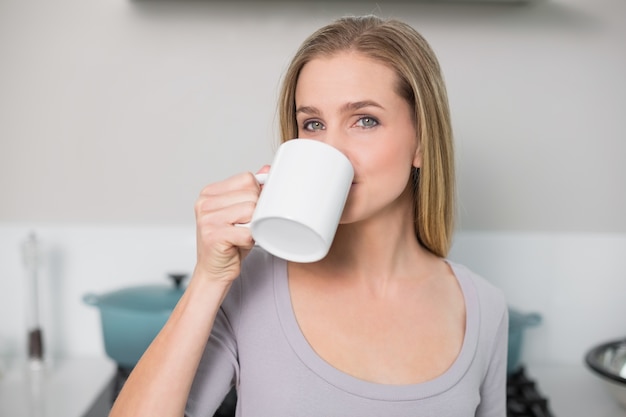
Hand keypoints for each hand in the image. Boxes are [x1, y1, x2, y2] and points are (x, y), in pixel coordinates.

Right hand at [193, 166, 269, 283]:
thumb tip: (267, 169)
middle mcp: (205, 202)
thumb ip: (251, 190)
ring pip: (252, 212)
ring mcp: (207, 219)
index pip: (247, 179)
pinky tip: (238, 245)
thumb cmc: (229, 243)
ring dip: (253, 228)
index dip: (257, 196)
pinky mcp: (213, 235)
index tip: (250, 212)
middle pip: (252, 195)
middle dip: (256, 214)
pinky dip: (249, 241)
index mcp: (210, 192)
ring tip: (240, 236)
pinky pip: (248, 232)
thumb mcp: (241, 212)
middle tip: (243, 228)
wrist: (214, 272)